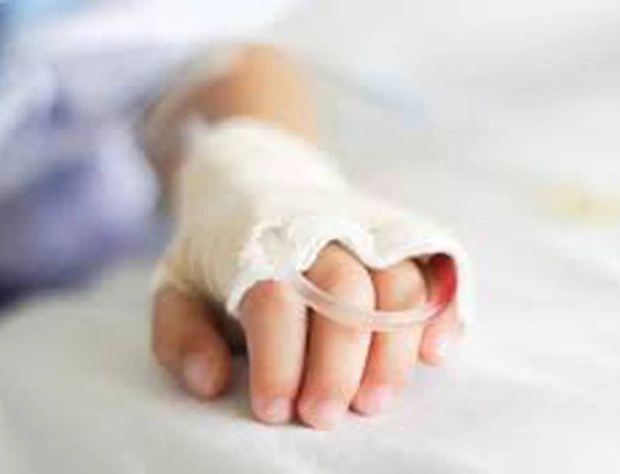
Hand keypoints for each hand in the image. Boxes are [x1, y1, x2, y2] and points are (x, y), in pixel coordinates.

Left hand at [151, 243, 460, 429]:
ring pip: (399, 285)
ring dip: (392, 351)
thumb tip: (211, 382)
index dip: (279, 362)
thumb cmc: (219, 249)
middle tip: (323, 416)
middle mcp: (321, 232)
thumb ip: (180, 333)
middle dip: (338, 365)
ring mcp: (368, 231)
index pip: (275, 301)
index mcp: (259, 244)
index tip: (274, 410)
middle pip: (345, 293)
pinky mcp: (401, 236)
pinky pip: (437, 266)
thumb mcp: (177, 284)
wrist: (258, 179)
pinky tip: (435, 353)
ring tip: (373, 402)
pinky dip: (443, 309)